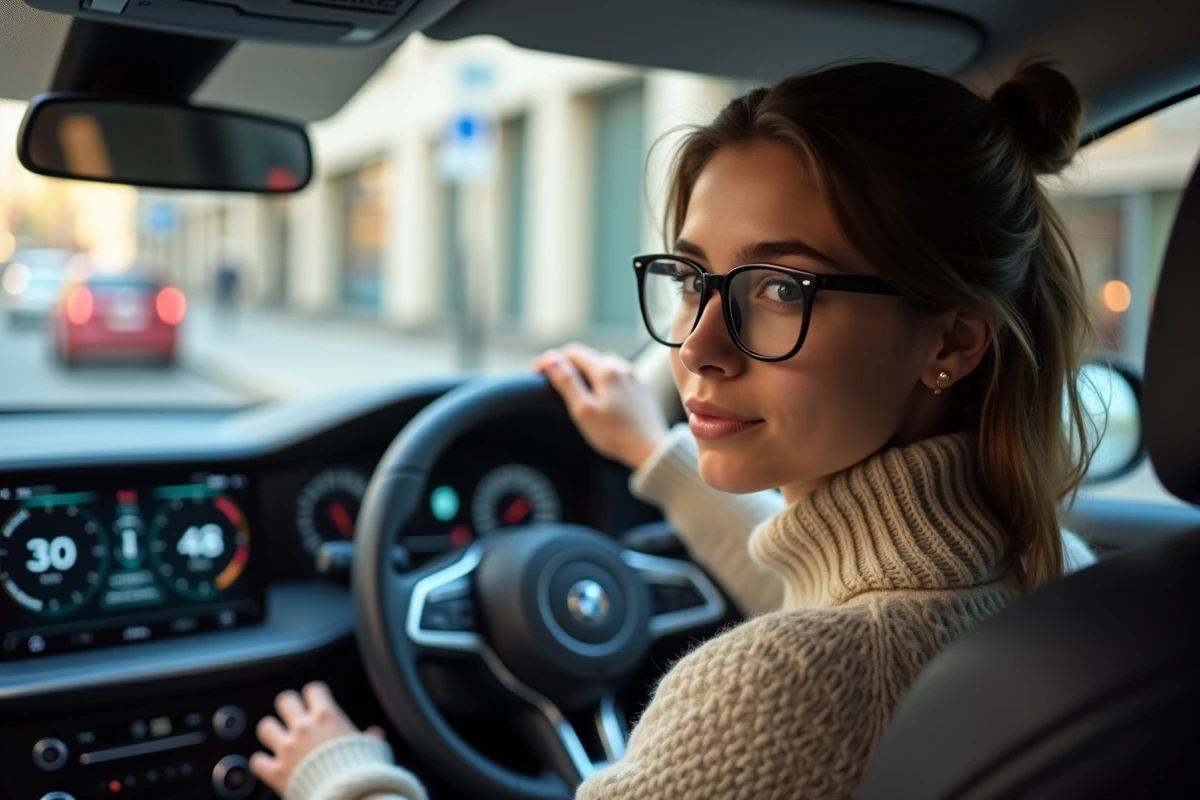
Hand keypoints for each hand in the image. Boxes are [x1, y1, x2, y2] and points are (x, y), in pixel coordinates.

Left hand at [250, 681, 384, 796]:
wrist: (345, 795)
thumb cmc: (359, 771)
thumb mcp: (371, 750)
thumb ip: (371, 739)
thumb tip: (376, 734)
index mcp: (327, 717)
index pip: (313, 690)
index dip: (314, 696)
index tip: (316, 702)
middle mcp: (304, 728)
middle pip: (285, 700)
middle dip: (288, 708)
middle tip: (293, 717)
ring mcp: (288, 749)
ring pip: (265, 726)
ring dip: (272, 732)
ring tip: (278, 738)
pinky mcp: (276, 771)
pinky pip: (257, 761)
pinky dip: (262, 763)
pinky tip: (268, 764)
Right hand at [532, 343, 668, 469]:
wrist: (650, 449)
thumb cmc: (614, 434)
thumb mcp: (583, 410)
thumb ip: (567, 382)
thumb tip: (551, 359)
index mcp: (605, 370)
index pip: (572, 352)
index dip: (552, 360)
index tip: (537, 373)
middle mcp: (622, 366)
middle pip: (588, 358)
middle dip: (569, 367)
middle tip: (555, 385)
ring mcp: (635, 376)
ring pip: (605, 366)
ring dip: (588, 373)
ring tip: (580, 392)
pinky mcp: (643, 388)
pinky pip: (620, 377)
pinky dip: (606, 382)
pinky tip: (604, 400)